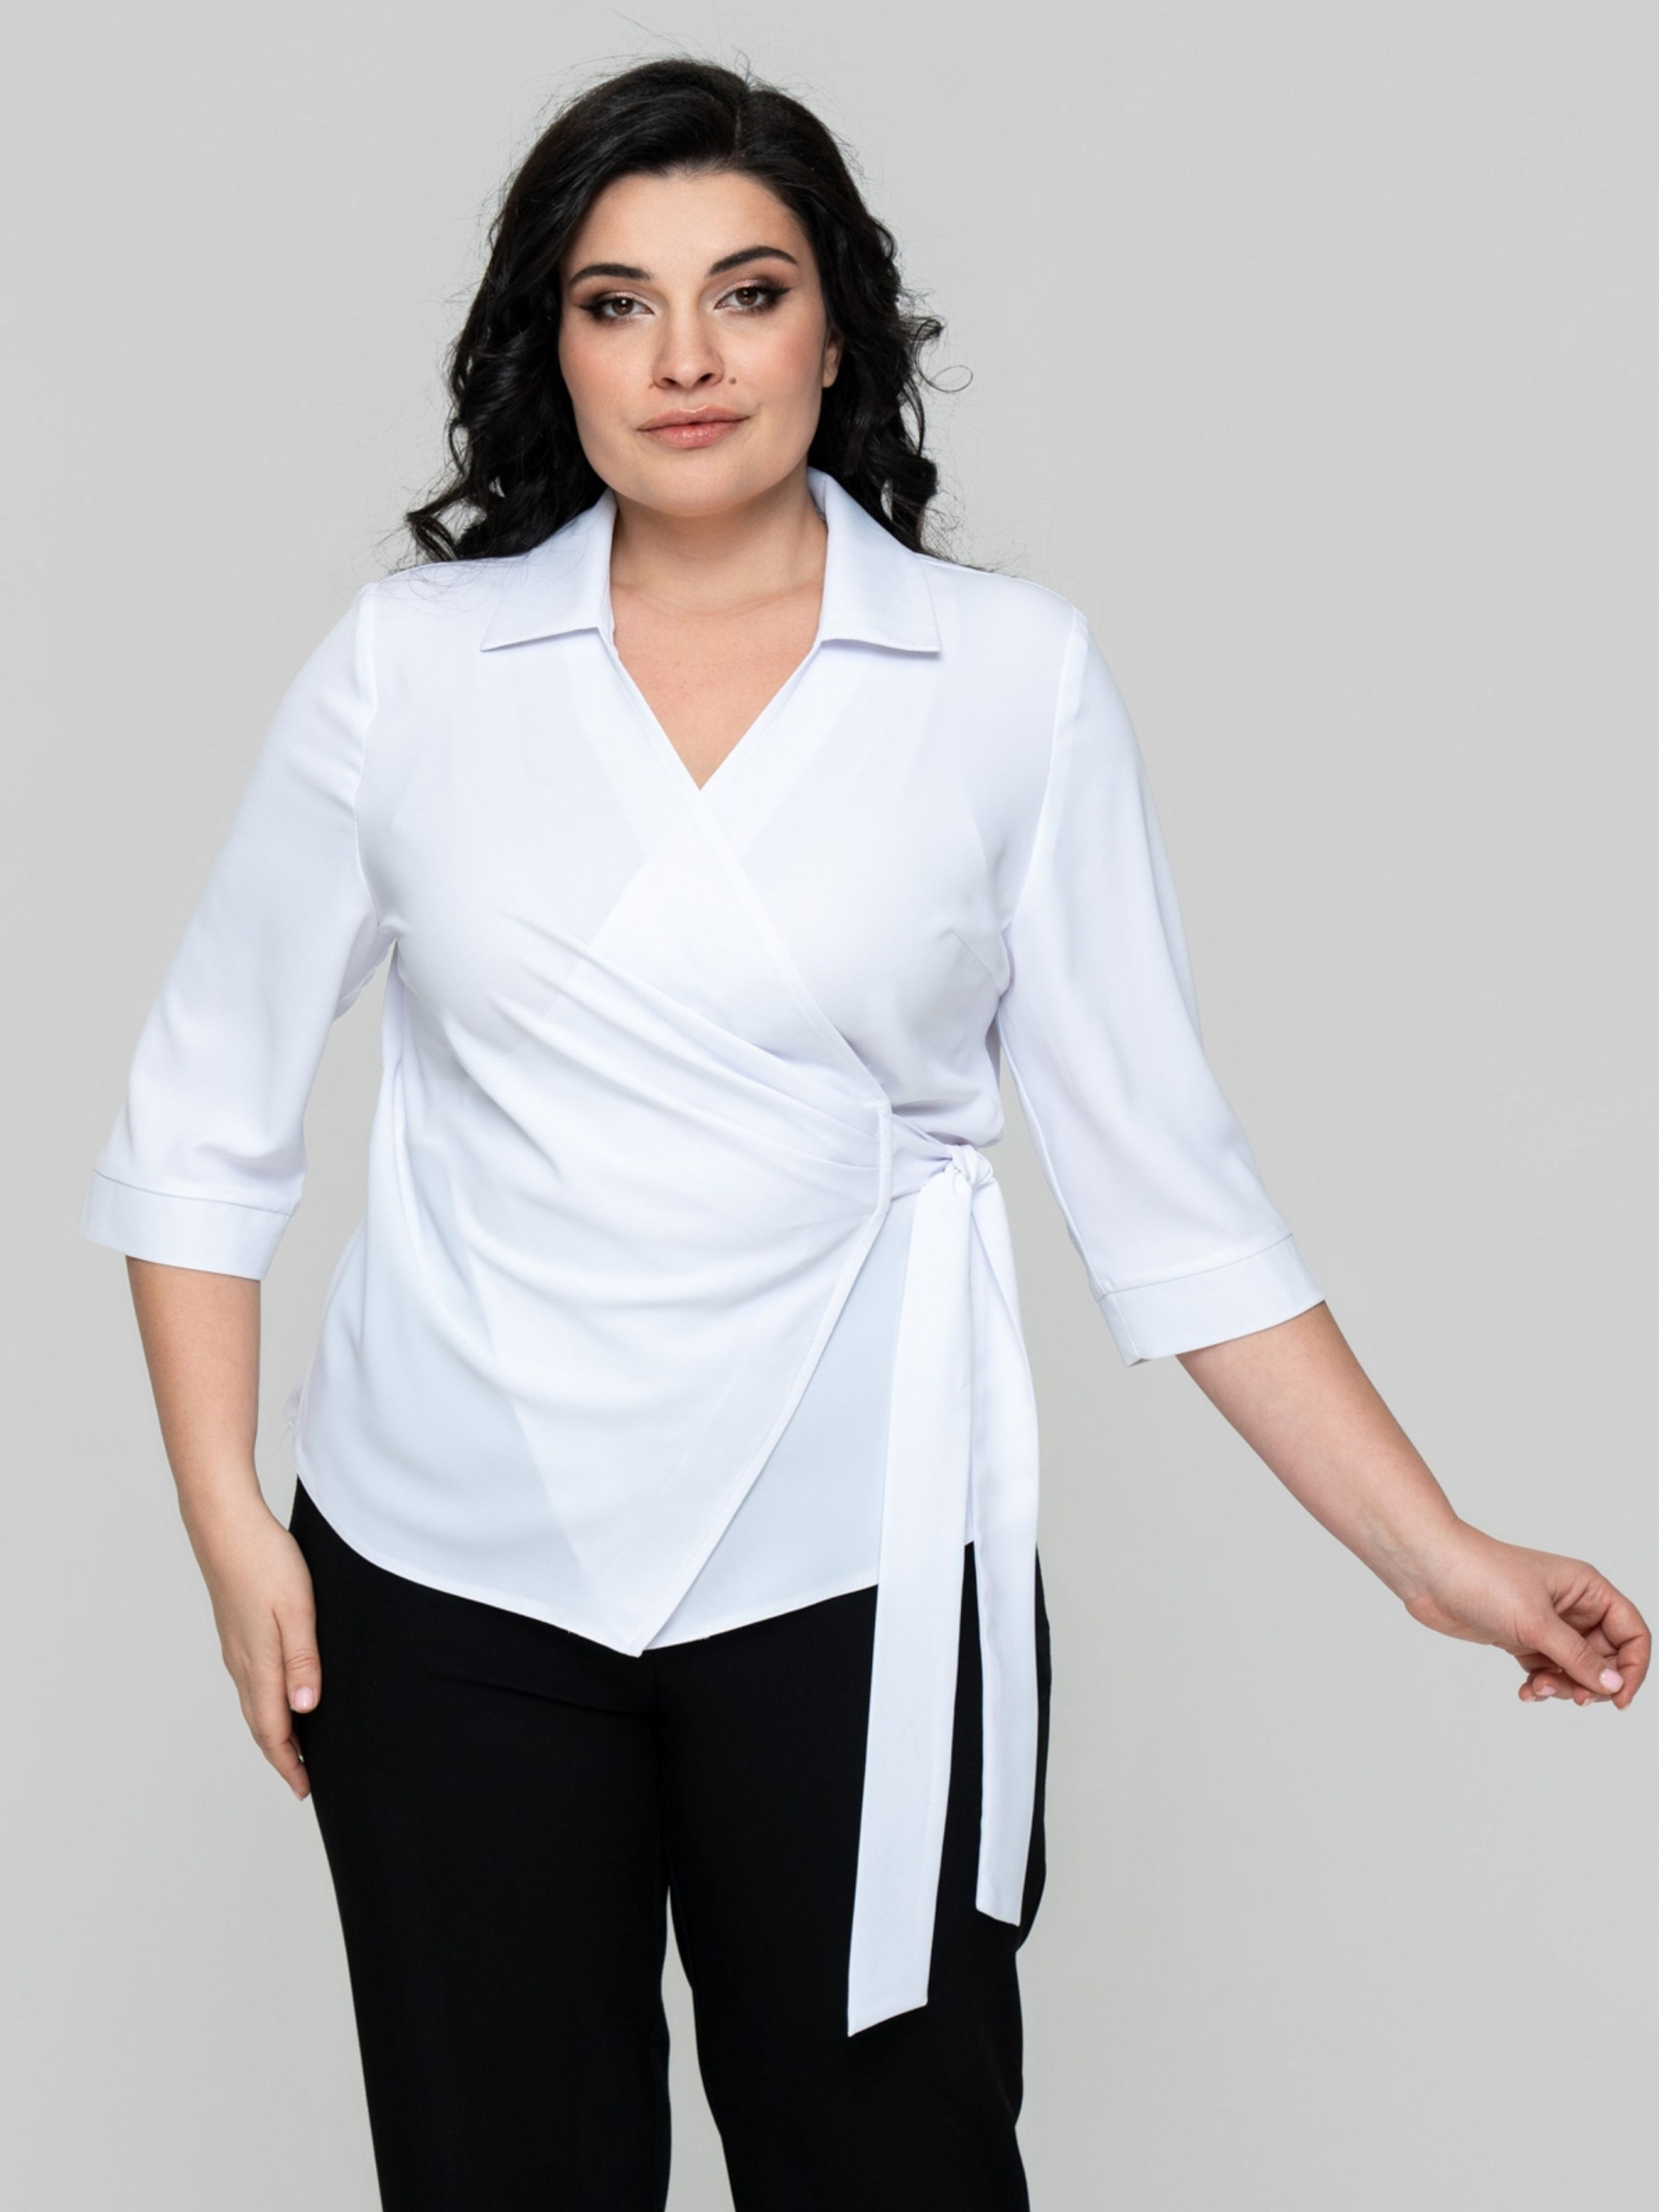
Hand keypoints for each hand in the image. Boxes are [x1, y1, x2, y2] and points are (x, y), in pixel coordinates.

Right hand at [183, 1490, 322, 1798]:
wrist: (225, 1526)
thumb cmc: (265, 1561)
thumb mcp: (298, 1610)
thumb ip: (302, 1661)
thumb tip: (305, 1709)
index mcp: (258, 1664)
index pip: (274, 1731)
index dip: (290, 1763)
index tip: (307, 1789)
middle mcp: (242, 1664)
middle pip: (261, 1725)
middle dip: (282, 1756)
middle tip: (304, 1780)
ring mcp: (235, 1649)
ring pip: (254, 1705)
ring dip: (273, 1731)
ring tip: (296, 1747)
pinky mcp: (235, 1632)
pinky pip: (250, 1683)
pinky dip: (265, 1704)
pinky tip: (279, 1696)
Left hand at [1400, 1523, 1649, 1709]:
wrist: (1428, 1571)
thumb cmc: (1483, 1578)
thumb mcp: (1536, 1622)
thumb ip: (1577, 1657)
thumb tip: (1614, 1685)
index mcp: (1586, 1588)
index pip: (1632, 1632)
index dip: (1634, 1667)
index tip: (1619, 1699)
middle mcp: (1571, 1605)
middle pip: (1606, 1656)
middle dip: (1592, 1682)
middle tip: (1571, 1697)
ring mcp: (1545, 1623)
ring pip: (1575, 1668)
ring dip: (1563, 1686)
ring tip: (1537, 1688)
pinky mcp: (1520, 1637)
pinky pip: (1547, 1670)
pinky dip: (1541, 1685)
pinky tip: (1526, 1692)